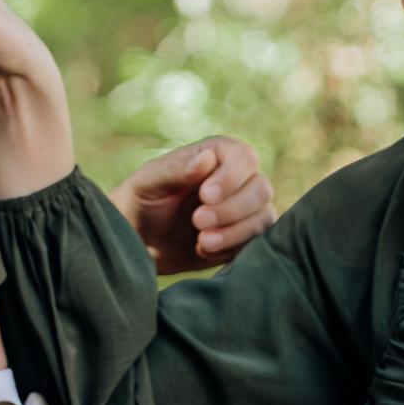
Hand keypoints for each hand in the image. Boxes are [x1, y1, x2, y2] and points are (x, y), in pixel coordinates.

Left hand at [109, 139, 274, 271]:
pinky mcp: (244, 238)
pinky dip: (233, 249)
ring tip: (201, 241)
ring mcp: (244, 210)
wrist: (139, 239)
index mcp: (217, 155)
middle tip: (197, 221)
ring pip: (263, 218)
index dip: (232, 177)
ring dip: (235, 232)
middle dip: (232, 209)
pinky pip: (256, 244)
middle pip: (261, 189)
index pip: (245, 157)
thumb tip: (208, 159)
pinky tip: (203, 250)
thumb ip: (176, 169)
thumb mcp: (150, 182)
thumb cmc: (142, 200)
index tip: (205, 195)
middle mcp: (238, 180)